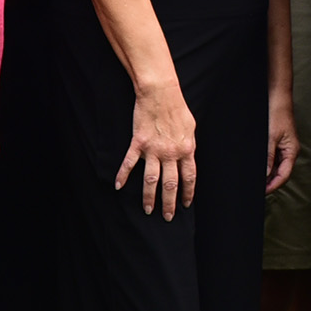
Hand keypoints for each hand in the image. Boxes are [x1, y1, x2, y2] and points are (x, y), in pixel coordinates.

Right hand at [119, 83, 197, 220]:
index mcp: (186, 149)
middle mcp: (170, 153)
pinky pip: (129, 163)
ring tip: (147, 210)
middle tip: (167, 217)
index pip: (189, 177)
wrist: (161, 93)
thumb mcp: (191, 128)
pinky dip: (123, 176)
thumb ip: (188, 145)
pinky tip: (119, 187)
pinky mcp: (139, 143)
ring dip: (149, 197)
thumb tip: (188, 158)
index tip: (185, 204)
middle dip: (169, 203)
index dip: (187, 192)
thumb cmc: (178, 108)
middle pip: (170, 184)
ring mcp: (153, 149)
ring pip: (151, 180)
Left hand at [265, 84, 298, 195]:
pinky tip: (257, 166)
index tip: (262, 192)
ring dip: (267, 173)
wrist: (276, 97)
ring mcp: (283, 147)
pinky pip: (272, 158)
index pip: (284, 175)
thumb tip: (265, 174)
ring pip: (276, 166)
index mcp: (291, 151)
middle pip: (281, 173)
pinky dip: (266, 164)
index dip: (273, 185)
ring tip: (255, 179)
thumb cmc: (277, 114)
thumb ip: (268, 158)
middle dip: (269, 181)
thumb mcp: (270, 138)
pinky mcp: (277, 142)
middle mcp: (289, 151)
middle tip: (256, 188)